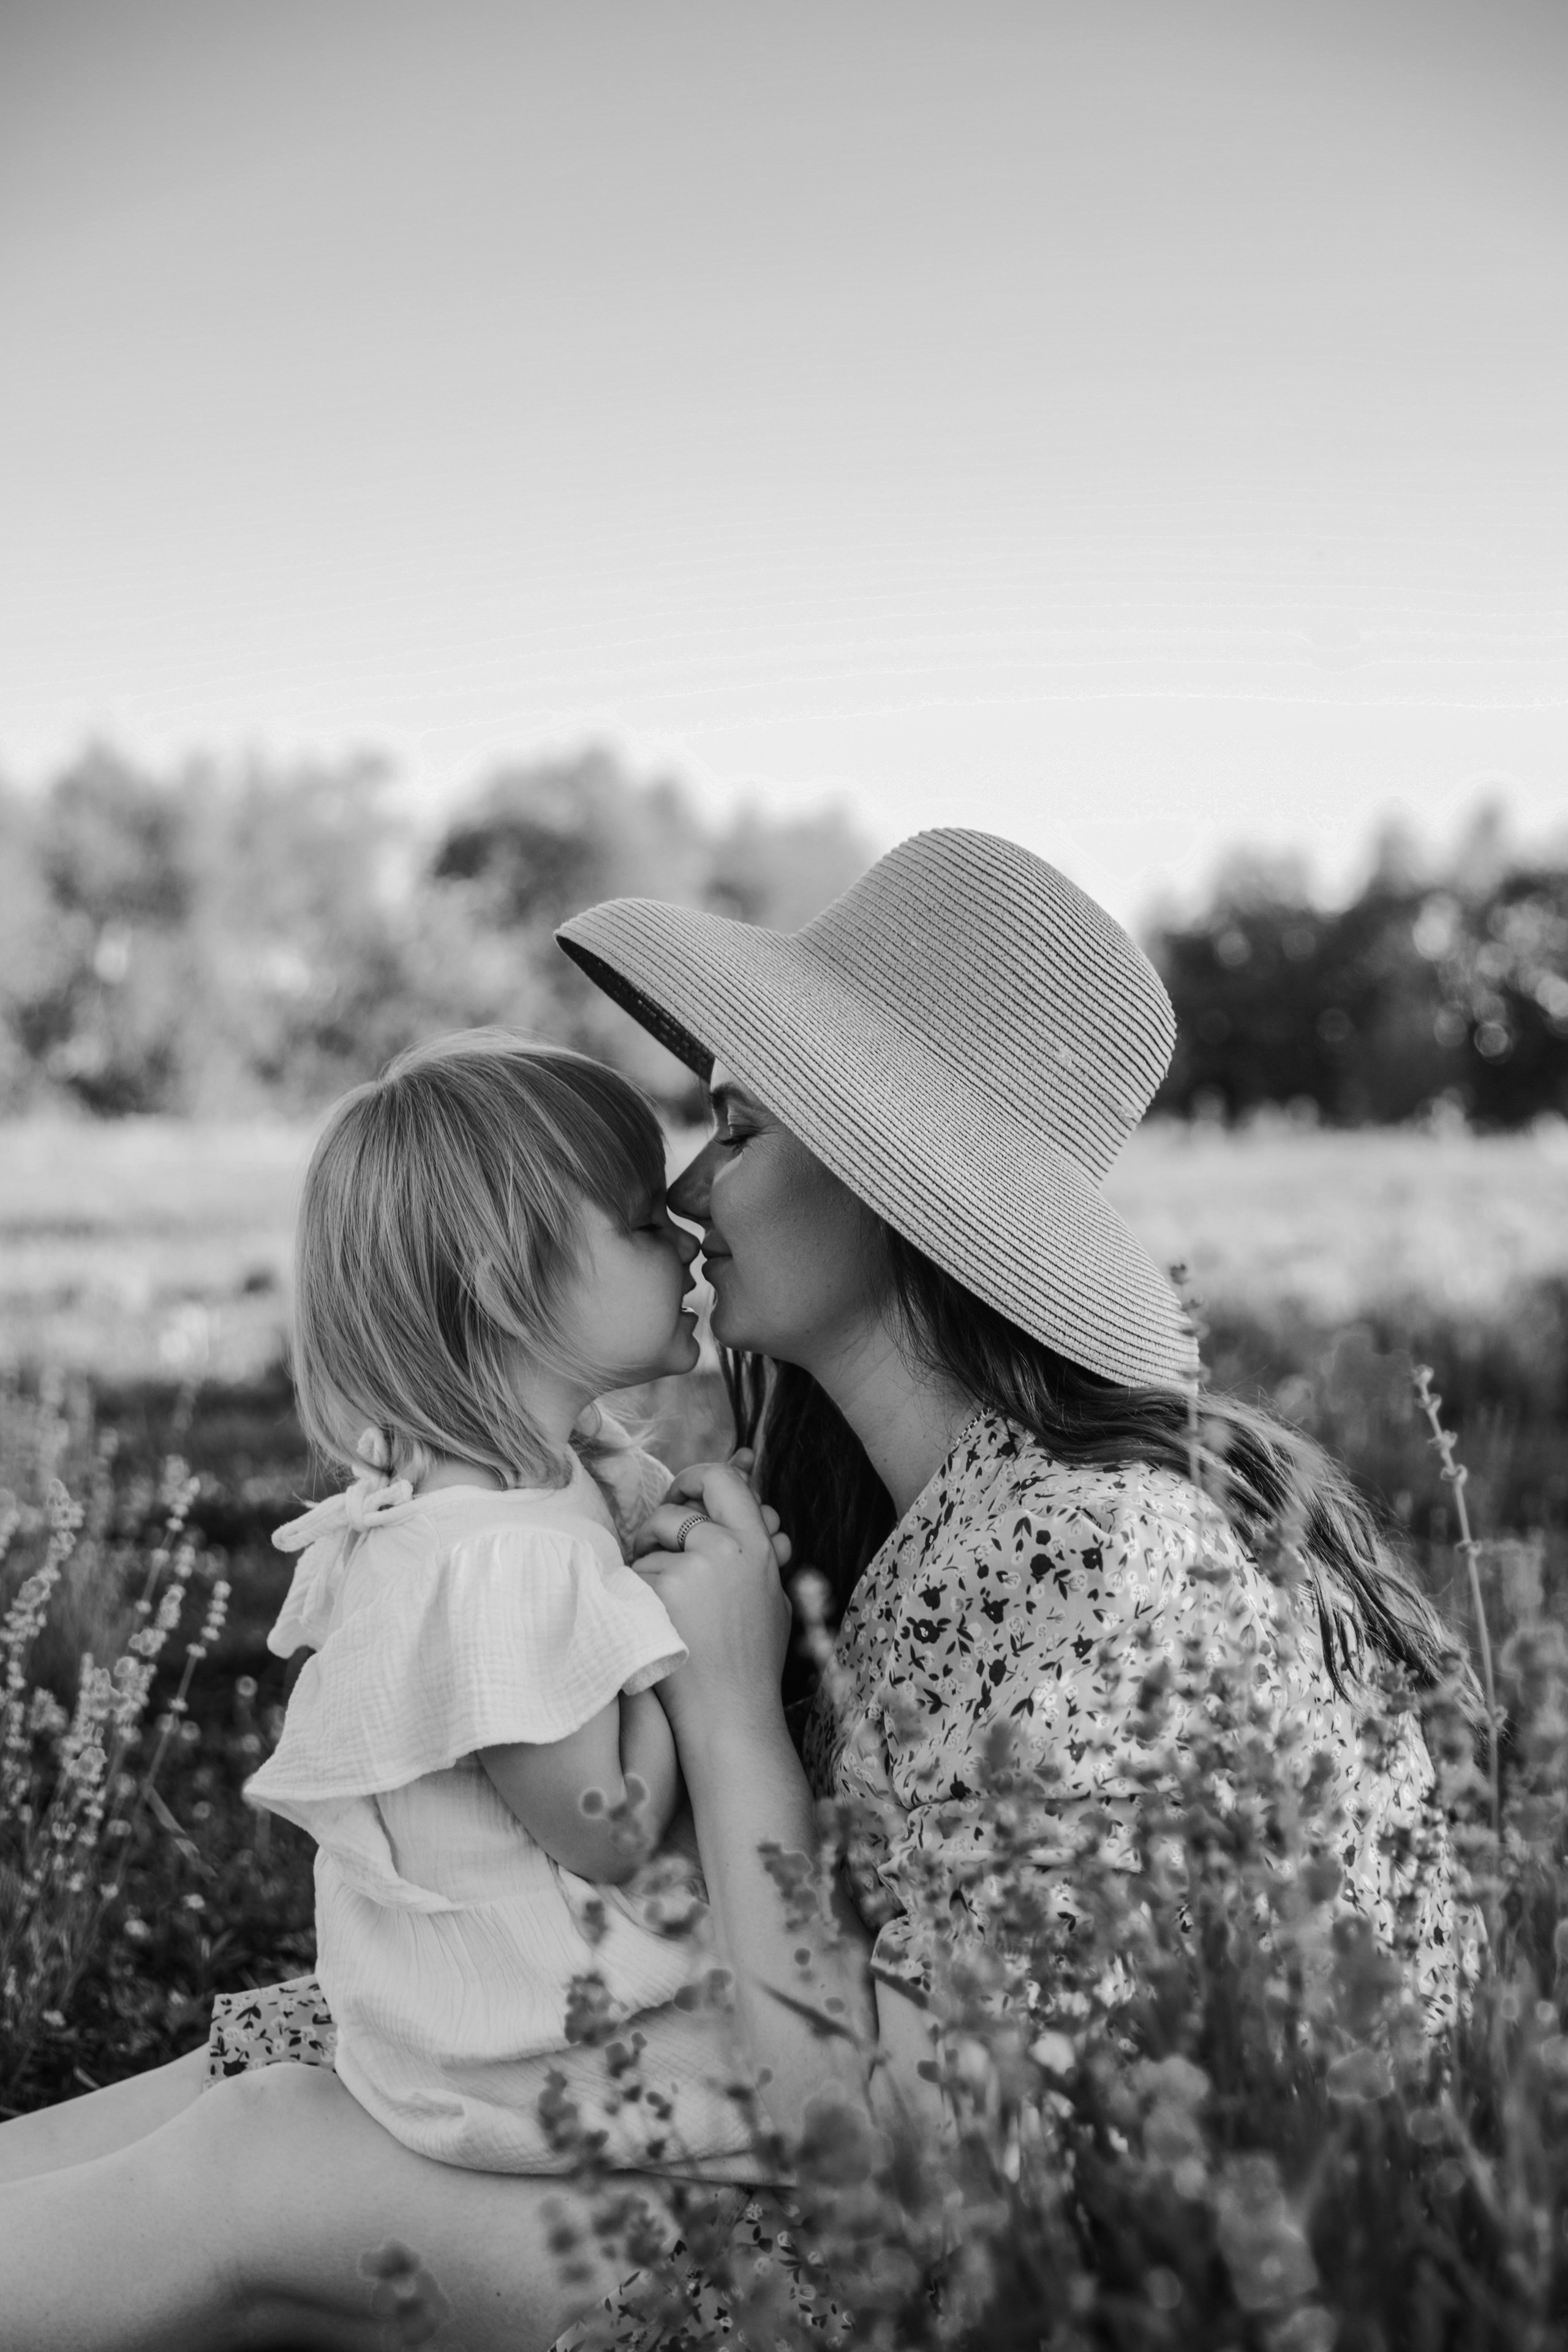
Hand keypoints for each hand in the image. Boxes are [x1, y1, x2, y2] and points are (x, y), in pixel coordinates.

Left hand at [630, 1462, 793, 1740]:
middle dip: (662, 1521)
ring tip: (669, 1607)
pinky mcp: (658, 1592)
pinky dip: (637, 1594)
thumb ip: (757, 1537)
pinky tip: (657, 1624)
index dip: (697, 1480)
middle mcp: (725, 1549)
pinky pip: (635, 1573)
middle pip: (677, 1506)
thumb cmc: (749, 1657)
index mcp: (757, 1547)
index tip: (685, 1497)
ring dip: (649, 1566)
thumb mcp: (768, 1590)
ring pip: (650, 1544)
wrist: (730, 1714)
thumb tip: (745, 1467)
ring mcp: (690, 1570)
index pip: (723, 1480)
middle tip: (658, 1544)